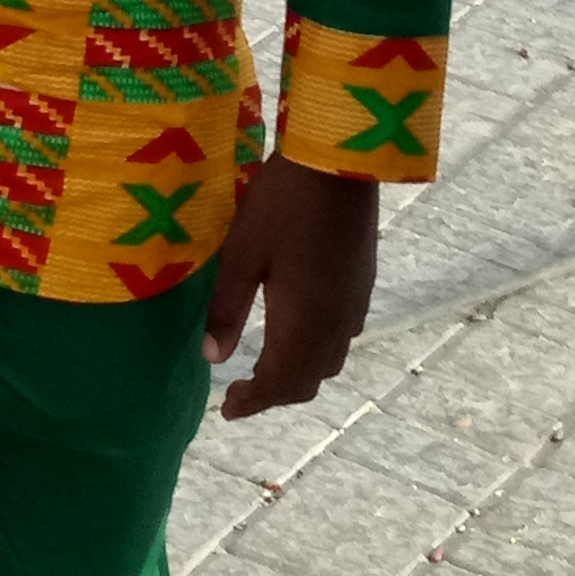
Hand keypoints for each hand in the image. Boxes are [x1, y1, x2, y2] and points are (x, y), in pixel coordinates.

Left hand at [201, 156, 379, 416]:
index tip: (226, 410)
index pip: (278, 384)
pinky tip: (300, 331)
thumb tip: (212, 358)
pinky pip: (342, 338)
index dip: (252, 402)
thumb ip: (227, 308)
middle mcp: (335, 326)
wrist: (340, 164)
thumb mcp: (242, 254)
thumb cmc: (282, 206)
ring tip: (267, 368)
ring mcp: (354, 306)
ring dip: (298, 375)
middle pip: (307, 381)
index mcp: (303, 325)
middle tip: (241, 394)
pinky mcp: (362, 286)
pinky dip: (318, 351)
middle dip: (274, 394)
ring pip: (328, 362)